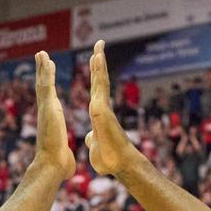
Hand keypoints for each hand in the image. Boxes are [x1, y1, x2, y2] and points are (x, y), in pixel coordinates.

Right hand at [31, 52, 75, 179]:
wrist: (52, 166)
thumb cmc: (58, 164)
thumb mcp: (62, 152)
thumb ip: (63, 152)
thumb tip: (64, 159)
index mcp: (52, 120)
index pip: (49, 99)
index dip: (48, 85)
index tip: (48, 73)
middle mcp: (46, 112)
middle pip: (42, 87)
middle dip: (42, 72)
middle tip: (41, 56)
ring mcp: (45, 109)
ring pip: (42, 83)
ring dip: (42, 67)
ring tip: (42, 53)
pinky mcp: (48, 108)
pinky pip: (47, 85)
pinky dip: (46, 71)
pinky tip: (46, 59)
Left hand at [86, 40, 145, 177]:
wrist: (120, 164)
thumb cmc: (110, 159)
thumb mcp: (96, 146)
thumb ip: (93, 139)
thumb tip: (91, 137)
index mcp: (98, 114)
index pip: (96, 91)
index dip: (95, 76)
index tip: (95, 62)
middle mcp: (102, 107)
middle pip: (99, 81)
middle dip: (99, 63)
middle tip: (99, 45)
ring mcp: (103, 106)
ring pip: (101, 80)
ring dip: (99, 62)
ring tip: (99, 46)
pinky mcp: (102, 108)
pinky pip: (99, 86)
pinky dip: (99, 72)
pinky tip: (97, 59)